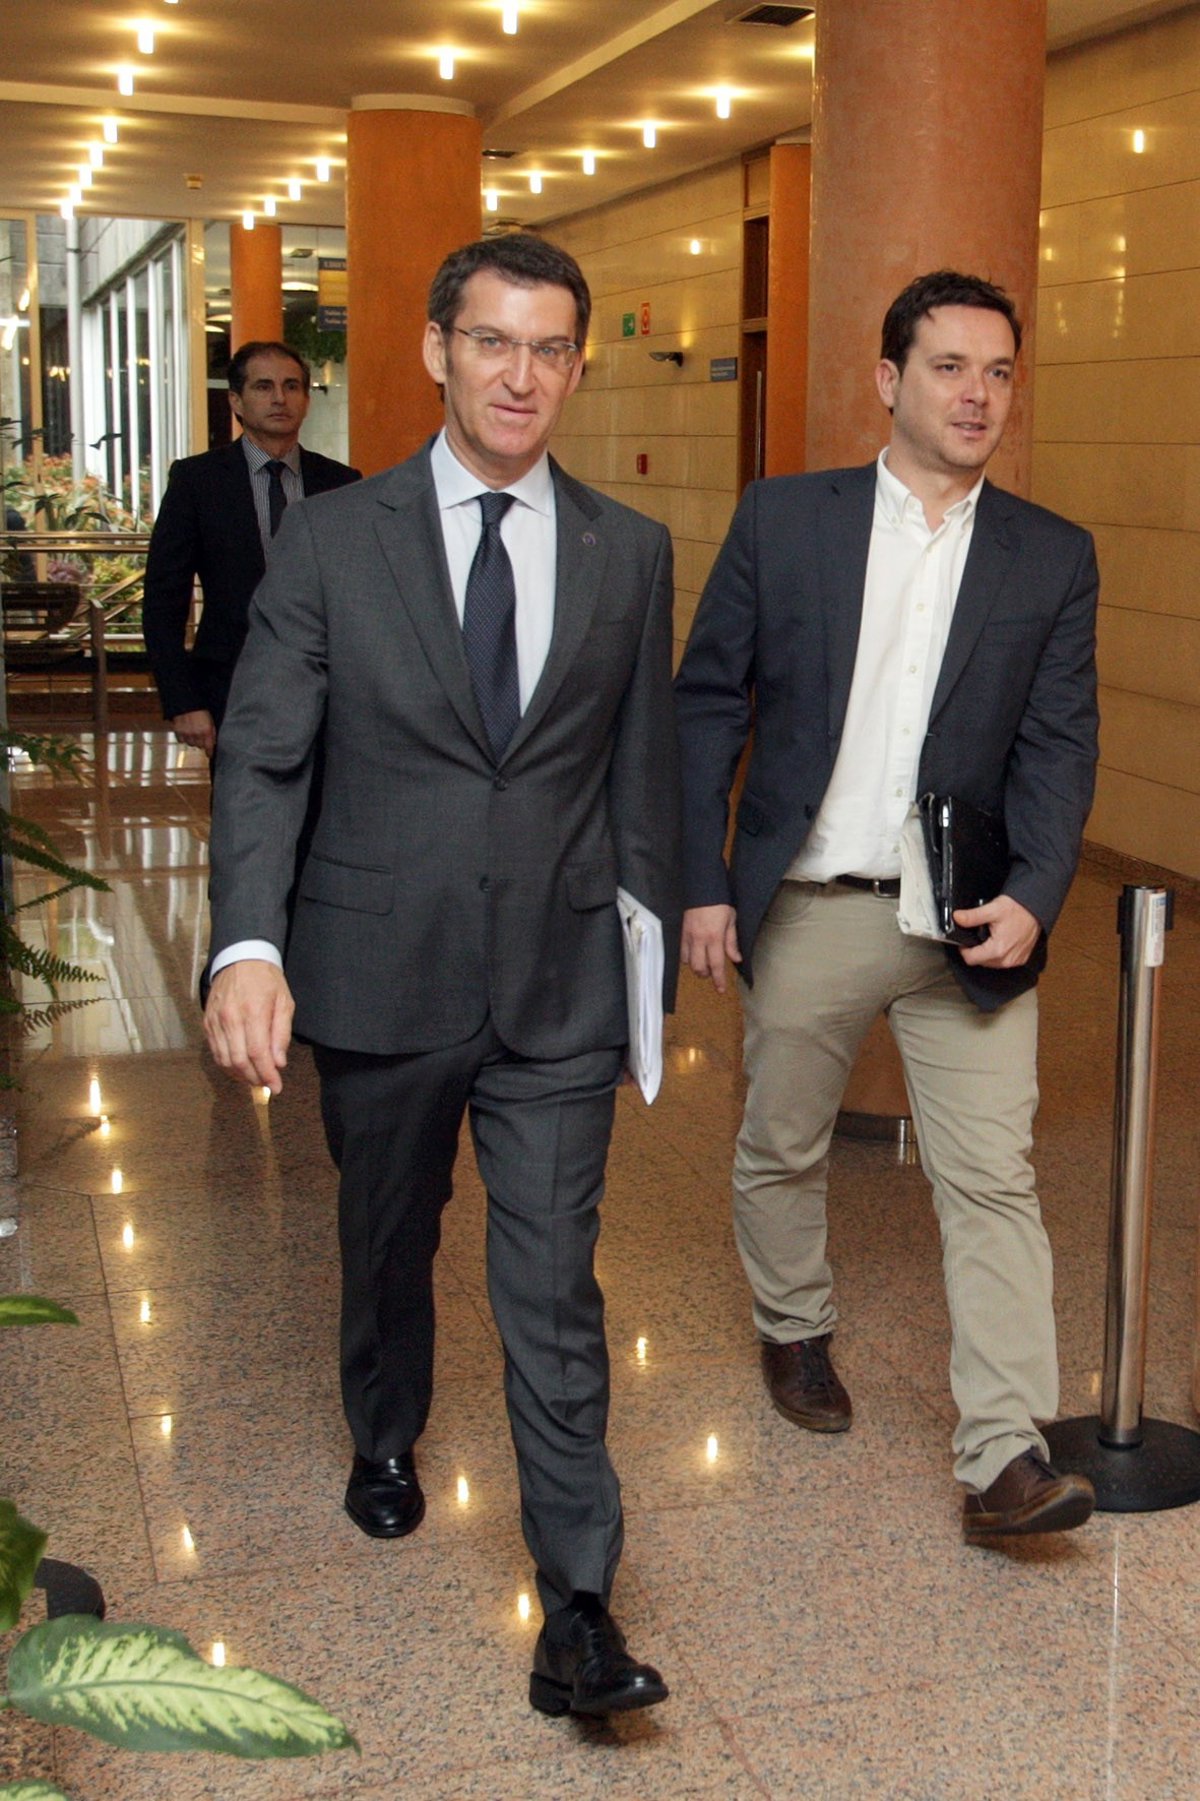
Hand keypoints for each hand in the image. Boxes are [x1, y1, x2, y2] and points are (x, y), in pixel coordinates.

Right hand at [171, 709, 215, 755]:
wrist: (186, 701)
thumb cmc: (200, 709)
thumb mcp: (210, 720)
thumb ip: (212, 732)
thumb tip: (213, 742)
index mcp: (206, 731)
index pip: (209, 747)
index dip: (209, 752)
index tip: (210, 754)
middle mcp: (196, 734)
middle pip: (199, 746)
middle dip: (201, 743)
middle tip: (201, 737)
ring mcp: (186, 733)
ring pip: (191, 744)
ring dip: (193, 741)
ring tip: (193, 733)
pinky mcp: (178, 731)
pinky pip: (181, 740)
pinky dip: (184, 738)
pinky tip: (185, 733)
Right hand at [204, 960, 294, 1093]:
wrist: (240, 958)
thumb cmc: (266, 980)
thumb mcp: (284, 1002)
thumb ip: (281, 1033)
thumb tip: (278, 1062)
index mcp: (253, 1012)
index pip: (258, 1054)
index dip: (267, 1075)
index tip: (276, 1087)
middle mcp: (230, 1018)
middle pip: (239, 1061)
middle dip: (254, 1078)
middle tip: (266, 1084)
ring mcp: (215, 1021)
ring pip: (224, 1060)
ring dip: (240, 1075)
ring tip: (254, 1078)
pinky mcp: (207, 1022)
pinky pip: (215, 1051)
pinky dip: (227, 1064)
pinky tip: (240, 1067)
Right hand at [681, 904, 741, 993]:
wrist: (702, 889)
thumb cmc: (720, 904)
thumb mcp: (731, 921)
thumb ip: (732, 942)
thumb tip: (736, 959)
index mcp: (714, 937)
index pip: (716, 965)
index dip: (718, 979)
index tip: (720, 989)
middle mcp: (699, 940)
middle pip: (698, 967)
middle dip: (705, 974)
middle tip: (711, 972)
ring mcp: (688, 937)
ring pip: (688, 962)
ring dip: (696, 965)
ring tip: (703, 961)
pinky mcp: (681, 933)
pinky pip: (681, 952)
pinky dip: (688, 957)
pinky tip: (694, 953)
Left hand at [954, 895, 1040, 968]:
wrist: (1037, 910)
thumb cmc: (1018, 909)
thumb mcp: (992, 909)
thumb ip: (972, 916)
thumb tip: (957, 918)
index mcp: (997, 950)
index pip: (971, 959)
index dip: (964, 949)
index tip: (965, 941)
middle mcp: (1007, 959)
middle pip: (980, 962)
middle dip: (976, 950)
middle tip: (978, 935)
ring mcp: (1015, 961)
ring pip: (991, 963)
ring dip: (986, 953)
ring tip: (989, 937)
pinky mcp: (1021, 959)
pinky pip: (1003, 962)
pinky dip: (998, 954)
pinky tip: (1000, 941)